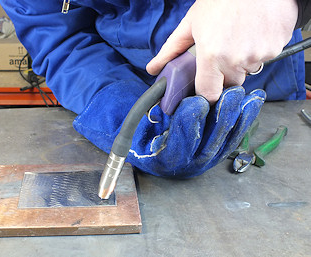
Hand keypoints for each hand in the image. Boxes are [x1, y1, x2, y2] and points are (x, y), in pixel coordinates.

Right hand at [73, 80, 265, 177]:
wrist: (155, 153)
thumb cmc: (147, 137)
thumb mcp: (141, 129)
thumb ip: (153, 116)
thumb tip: (168, 98)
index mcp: (167, 158)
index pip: (181, 139)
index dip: (190, 120)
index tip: (198, 100)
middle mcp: (190, 164)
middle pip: (210, 141)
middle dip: (223, 115)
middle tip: (232, 93)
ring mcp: (206, 161)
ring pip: (226, 141)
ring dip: (240, 118)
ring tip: (250, 97)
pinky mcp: (218, 154)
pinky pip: (233, 139)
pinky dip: (244, 121)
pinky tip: (253, 104)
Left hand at [146, 0, 297, 103]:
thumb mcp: (191, 23)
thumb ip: (171, 50)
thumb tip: (154, 69)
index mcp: (212, 55)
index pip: (209, 95)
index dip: (206, 93)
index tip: (205, 88)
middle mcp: (236, 60)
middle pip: (229, 84)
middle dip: (223, 74)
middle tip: (221, 52)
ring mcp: (259, 55)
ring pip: (247, 71)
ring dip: (241, 61)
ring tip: (237, 37)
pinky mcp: (276, 48)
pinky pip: (263, 59)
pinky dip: (257, 50)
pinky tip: (252, 33)